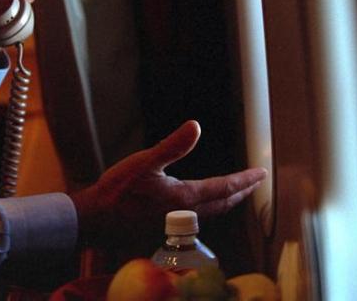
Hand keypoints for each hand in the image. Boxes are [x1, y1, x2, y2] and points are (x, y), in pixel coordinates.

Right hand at [69, 121, 267, 246]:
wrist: (95, 219)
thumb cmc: (117, 190)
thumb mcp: (144, 161)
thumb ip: (172, 145)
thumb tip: (195, 126)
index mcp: (184, 197)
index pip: (224, 188)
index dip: (245, 180)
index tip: (261, 173)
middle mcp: (186, 215)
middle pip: (223, 204)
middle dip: (241, 192)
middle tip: (255, 183)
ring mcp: (176, 225)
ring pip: (211, 213)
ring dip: (226, 202)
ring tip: (234, 193)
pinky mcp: (165, 229)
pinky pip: (197, 219)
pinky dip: (208, 209)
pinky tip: (201, 205)